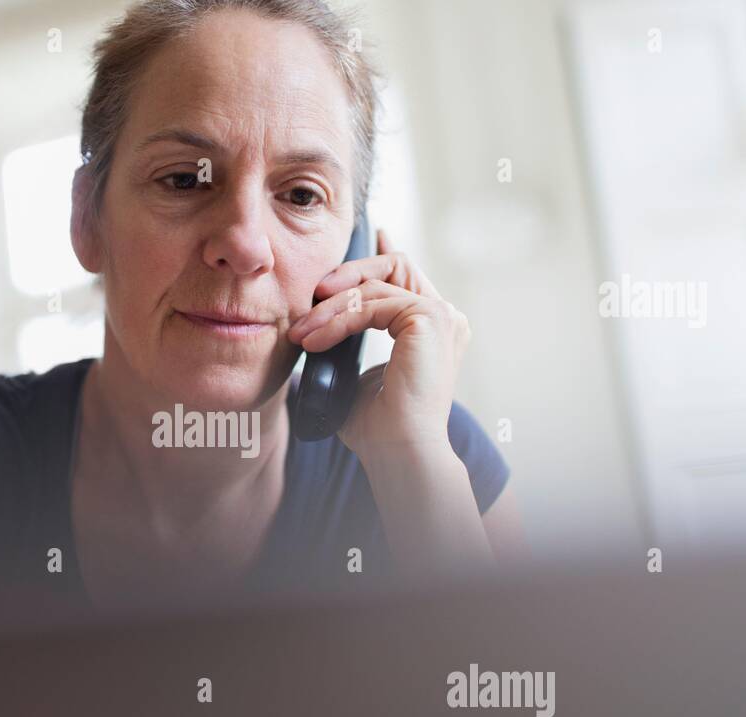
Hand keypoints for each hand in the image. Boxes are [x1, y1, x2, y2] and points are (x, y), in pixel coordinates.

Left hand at [287, 229, 470, 461]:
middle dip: (348, 273)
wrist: (399, 452)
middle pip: (393, 265)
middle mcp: (444, 317)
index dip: (380, 254)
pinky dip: (338, 320)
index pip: (405, 275)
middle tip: (312, 295)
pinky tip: (314, 339)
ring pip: (374, 286)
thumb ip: (343, 347)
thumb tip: (311, 331)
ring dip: (330, 308)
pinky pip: (371, 304)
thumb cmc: (377, 428)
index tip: (364, 235)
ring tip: (301, 333)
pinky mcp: (429, 318)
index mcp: (432, 329)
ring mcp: (441, 315)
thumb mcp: (354, 377)